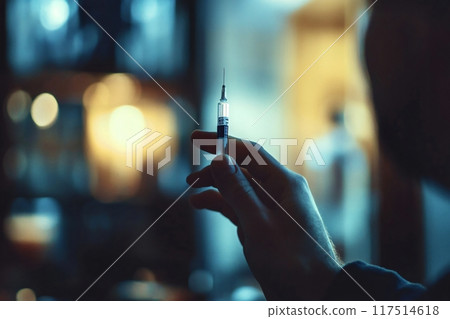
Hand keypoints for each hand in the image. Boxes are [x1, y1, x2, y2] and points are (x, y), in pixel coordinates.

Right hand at [186, 131, 340, 299]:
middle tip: (190, 176)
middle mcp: (278, 192)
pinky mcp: (263, 225)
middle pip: (241, 171)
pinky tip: (202, 204)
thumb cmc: (292, 260)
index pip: (250, 153)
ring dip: (215, 189)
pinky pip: (238, 207)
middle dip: (215, 170)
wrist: (311, 295)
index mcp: (284, 184)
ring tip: (192, 191)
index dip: (222, 143)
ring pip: (237, 190)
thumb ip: (237, 190)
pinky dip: (221, 205)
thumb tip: (220, 159)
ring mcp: (270, 209)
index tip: (197, 140)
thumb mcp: (258, 223)